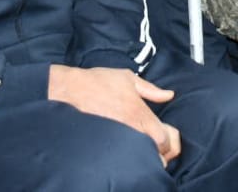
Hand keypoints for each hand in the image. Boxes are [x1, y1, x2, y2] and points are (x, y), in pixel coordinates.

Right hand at [48, 65, 181, 164]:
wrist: (69, 90)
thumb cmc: (98, 82)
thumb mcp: (128, 78)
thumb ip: (151, 89)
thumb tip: (168, 95)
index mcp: (140, 114)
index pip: (163, 140)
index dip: (167, 143)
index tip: (163, 140)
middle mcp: (131, 128)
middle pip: (154, 155)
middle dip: (157, 154)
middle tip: (152, 147)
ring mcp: (117, 138)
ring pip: (138, 158)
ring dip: (141, 154)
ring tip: (138, 148)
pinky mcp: (103, 144)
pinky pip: (119, 157)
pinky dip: (124, 156)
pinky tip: (122, 149)